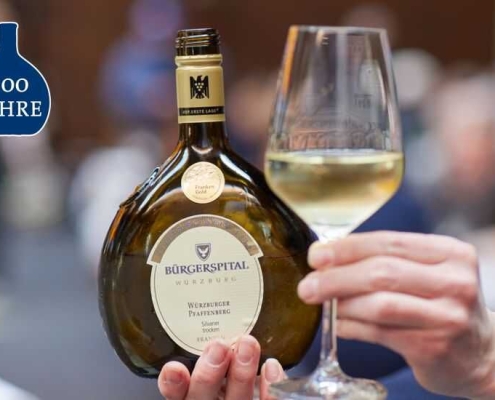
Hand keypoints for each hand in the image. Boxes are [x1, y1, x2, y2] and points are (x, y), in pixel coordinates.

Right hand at [158, 335, 284, 399]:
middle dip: (209, 375)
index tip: (175, 367)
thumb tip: (214, 326)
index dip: (173, 383)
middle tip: (218, 346)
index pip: (176, 394)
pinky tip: (271, 365)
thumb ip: (207, 350)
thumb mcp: (209, 367)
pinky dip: (271, 386)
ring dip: (241, 373)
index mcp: (193, 395)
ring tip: (248, 343)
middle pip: (203, 399)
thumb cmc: (227, 375)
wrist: (246, 391)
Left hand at [298, 232, 494, 399]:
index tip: (317, 255)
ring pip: (378, 304)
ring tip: (317, 302)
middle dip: (336, 277)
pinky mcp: (435, 347)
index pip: (389, 242)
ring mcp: (448, 316)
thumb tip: (327, 258)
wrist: (480, 353)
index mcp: (450, 253)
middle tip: (307, 284)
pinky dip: (351, 327)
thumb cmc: (441, 304)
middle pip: (381, 272)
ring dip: (340, 303)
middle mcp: (454, 281)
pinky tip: (337, 324)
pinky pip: (379, 333)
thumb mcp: (426, 273)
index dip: (347, 247)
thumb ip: (386, 260)